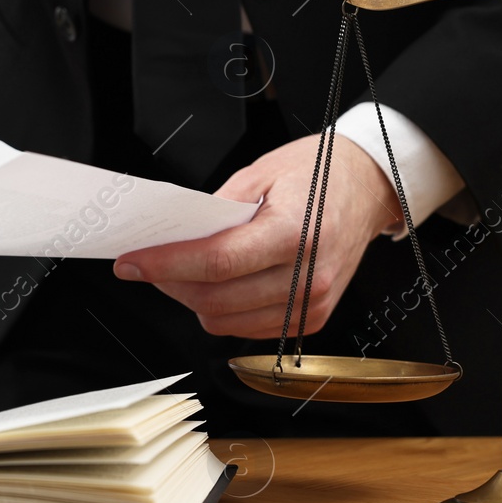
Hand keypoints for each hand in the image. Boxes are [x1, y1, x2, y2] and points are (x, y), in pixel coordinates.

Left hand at [112, 135, 401, 337]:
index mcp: (295, 232)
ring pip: (227, 321)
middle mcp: (308, 275)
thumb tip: (174, 238)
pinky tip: (217, 286)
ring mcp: (312, 303)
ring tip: (183, 273)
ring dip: (194, 301)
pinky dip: (223, 312)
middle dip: (171, 284)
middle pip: (216, 299)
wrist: (369, 187)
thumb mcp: (260, 173)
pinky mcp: (313, 319)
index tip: (132, 263)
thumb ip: (215, 211)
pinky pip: (249, 329)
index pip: (216, 263)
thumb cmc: (321, 173)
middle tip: (148, 266)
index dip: (165, 266)